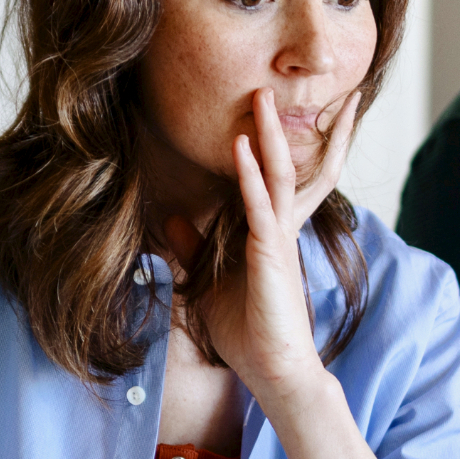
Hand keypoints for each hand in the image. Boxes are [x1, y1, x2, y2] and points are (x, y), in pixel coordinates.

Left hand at [177, 87, 359, 408]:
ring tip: (261, 97)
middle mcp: (280, 231)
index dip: (280, 144)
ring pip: (281, 176)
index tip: (277, 111)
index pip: (279, 179)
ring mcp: (280, 241)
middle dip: (282, 126)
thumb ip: (192, 249)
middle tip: (273, 85)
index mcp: (269, 234)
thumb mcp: (205, 283)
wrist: (275, 373)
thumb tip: (171, 220)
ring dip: (269, 135)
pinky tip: (241, 146)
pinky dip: (251, 175)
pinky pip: (262, 207)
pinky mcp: (272, 256)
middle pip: (288, 166)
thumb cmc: (247, 334)